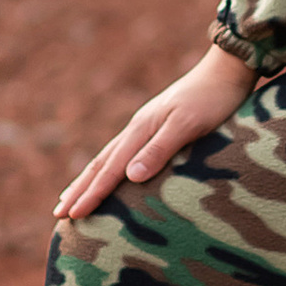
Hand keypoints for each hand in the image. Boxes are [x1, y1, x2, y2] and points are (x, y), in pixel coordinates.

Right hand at [55, 45, 255, 222]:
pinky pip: (122, 152)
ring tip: (71, 196)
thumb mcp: (188, 125)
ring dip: (88, 179)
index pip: (111, 169)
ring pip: (108, 158)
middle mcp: (137, 128)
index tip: (73, 215)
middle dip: (79, 190)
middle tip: (58, 214)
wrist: (227, 70)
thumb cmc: (212, 100)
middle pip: (101, 164)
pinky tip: (110, 173)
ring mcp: (145, 126)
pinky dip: (108, 168)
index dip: (92, 194)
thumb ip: (160, 149)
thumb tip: (130, 177)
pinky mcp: (156, 126)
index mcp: (141, 130)